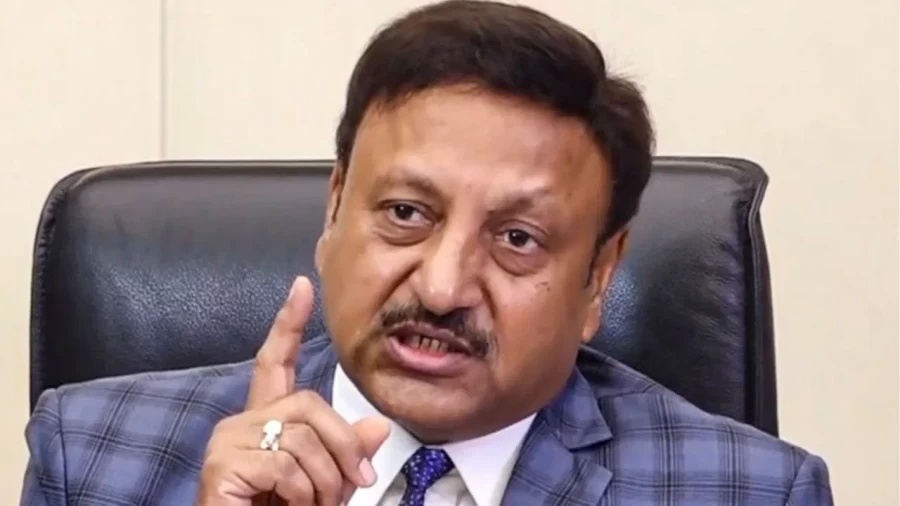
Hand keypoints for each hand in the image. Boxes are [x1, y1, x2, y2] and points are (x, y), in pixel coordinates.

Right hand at [197, 276, 390, 505]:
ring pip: (302, 437)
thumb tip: (379, 426)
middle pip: (309, 403)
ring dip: (323, 481)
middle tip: (351, 485)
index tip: (302, 287)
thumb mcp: (325, 484)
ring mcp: (228, 441)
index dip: (288, 323)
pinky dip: (302, 493)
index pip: (276, 361)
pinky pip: (285, 464)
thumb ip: (347, 454)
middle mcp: (241, 422)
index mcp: (265, 421)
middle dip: (342, 447)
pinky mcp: (222, 464)